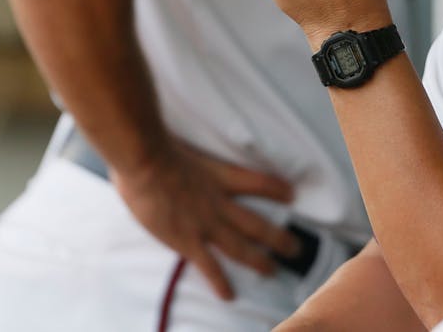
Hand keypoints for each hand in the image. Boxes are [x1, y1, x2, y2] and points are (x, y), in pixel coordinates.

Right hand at [111, 139, 300, 300]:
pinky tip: (229, 296)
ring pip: (240, 247)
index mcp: (221, 176)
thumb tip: (176, 151)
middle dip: (278, 237)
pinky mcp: (188, 241)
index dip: (277, 189)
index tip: (292, 194)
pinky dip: (220, 282)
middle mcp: (220, 203)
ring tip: (273, 271)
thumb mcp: (185, 146)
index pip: (259, 182)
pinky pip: (208, 267)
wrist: (147, 162)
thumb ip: (189, 154)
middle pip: (256, 223)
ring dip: (259, 261)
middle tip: (295, 248)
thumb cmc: (157, 147)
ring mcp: (206, 224)